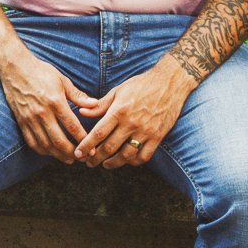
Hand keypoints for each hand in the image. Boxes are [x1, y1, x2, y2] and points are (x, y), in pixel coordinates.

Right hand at [0, 50, 98, 163]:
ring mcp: (30, 119)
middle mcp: (42, 113)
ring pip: (45, 145)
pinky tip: (51, 153)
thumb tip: (95, 105)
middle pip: (59, 141)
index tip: (92, 148)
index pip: (73, 127)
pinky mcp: (21, 121)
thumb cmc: (41, 72)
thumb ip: (78, 96)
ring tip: (69, 159)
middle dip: (73, 153)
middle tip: (82, 158)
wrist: (15, 69)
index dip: (84, 140)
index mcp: (56, 102)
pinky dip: (42, 150)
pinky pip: (32, 142)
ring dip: (58, 155)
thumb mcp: (63, 80)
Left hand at [73, 58, 193, 168]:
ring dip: (113, 163)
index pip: (99, 133)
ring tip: (105, 164)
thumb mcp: (118, 91)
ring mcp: (146, 131)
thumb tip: (82, 112)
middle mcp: (132, 123)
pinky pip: (144, 156)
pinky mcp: (158, 136)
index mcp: (119, 110)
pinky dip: (133, 162)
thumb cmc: (141, 85)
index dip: (86, 146)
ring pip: (126, 155)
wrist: (170, 83)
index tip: (78, 153)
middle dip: (95, 158)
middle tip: (88, 162)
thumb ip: (100, 105)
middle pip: (110, 147)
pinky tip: (126, 160)